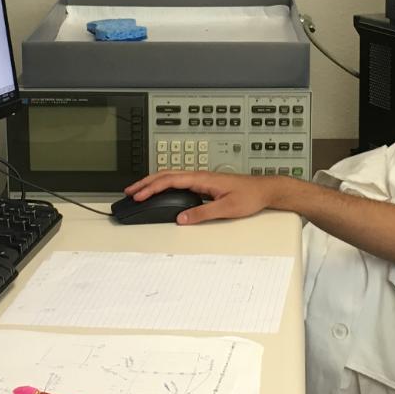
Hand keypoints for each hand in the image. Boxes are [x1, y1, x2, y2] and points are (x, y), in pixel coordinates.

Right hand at [123, 170, 293, 224]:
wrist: (265, 190)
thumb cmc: (250, 196)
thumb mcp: (227, 207)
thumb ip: (203, 213)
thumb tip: (182, 218)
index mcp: (202, 178)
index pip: (170, 180)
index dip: (151, 188)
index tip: (138, 195)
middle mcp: (200, 176)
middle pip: (166, 175)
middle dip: (145, 182)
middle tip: (129, 191)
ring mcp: (202, 179)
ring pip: (171, 177)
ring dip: (153, 183)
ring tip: (139, 191)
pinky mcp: (205, 184)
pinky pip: (179, 181)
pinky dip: (164, 185)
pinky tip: (160, 192)